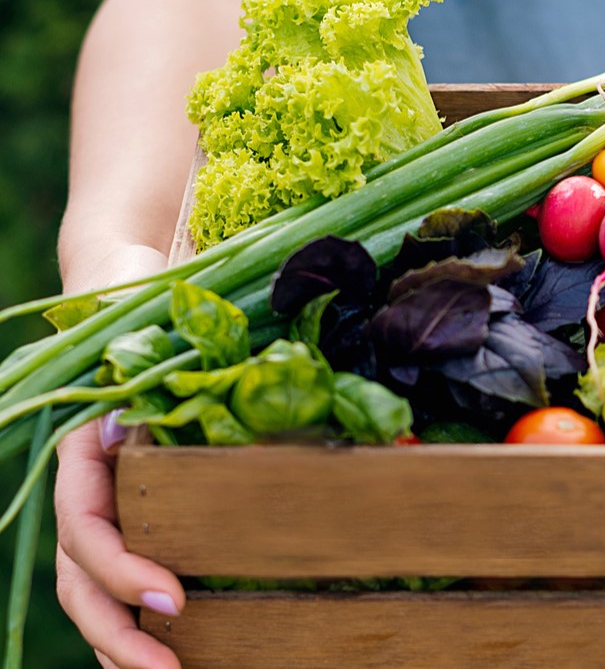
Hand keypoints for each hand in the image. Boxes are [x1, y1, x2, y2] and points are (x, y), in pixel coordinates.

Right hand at [55, 244, 183, 667]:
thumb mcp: (154, 318)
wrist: (128, 284)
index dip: (120, 567)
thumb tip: (214, 397)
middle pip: (81, 572)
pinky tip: (168, 652)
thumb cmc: (143, 297)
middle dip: (116, 627)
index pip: (86, 522)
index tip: (173, 596)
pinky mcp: (136, 507)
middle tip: (166, 666)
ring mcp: (108, 498)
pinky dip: (135, 615)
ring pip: (93, 585)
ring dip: (119, 638)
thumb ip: (167, 353)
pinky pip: (124, 570)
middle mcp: (89, 480)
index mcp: (85, 445)